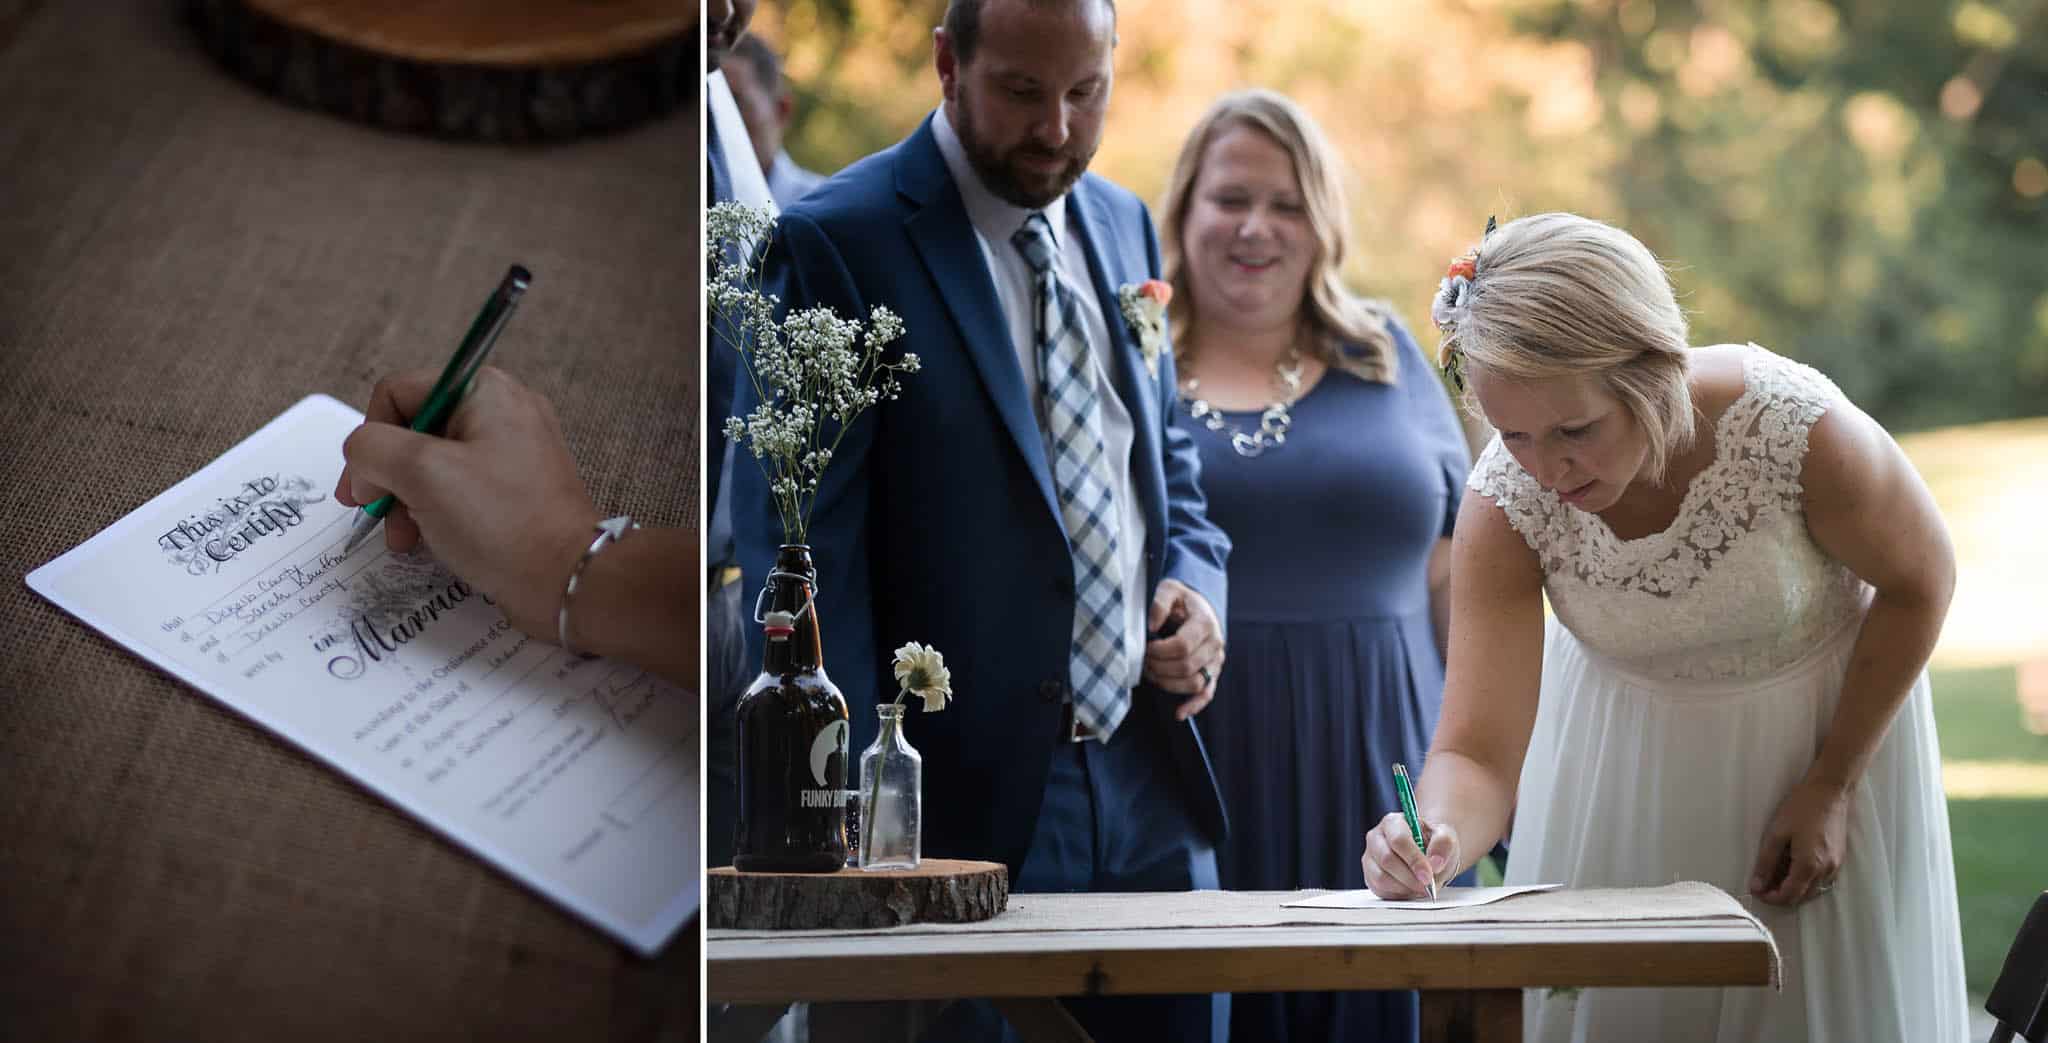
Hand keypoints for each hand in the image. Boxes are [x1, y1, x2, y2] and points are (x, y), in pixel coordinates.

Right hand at [335, 367, 599, 639]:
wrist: (567, 579)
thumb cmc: (500, 521)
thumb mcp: (421, 473)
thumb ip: (373, 449)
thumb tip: (362, 458)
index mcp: (484, 391)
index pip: (398, 393)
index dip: (370, 438)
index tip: (363, 487)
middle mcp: (503, 411)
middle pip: (414, 430)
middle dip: (387, 475)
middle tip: (373, 514)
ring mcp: (513, 451)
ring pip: (434, 464)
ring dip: (406, 499)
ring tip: (401, 540)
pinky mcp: (516, 489)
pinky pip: (460, 489)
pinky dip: (436, 512)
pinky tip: (427, 542)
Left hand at [1143, 578, 1222, 720]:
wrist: (1198, 605)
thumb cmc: (1181, 599)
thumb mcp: (1169, 589)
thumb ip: (1159, 603)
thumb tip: (1151, 626)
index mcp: (1205, 623)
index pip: (1182, 646)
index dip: (1160, 651)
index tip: (1146, 648)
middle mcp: (1215, 644)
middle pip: (1186, 667)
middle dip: (1160, 668)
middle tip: (1144, 661)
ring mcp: (1215, 661)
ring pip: (1194, 683)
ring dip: (1168, 683)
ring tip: (1152, 674)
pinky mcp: (1213, 673)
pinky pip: (1207, 694)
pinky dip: (1193, 706)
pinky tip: (1179, 713)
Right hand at [1362, 811, 1459, 899]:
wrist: (1428, 853)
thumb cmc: (1433, 843)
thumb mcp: (1445, 837)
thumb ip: (1443, 844)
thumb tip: (1435, 863)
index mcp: (1393, 822)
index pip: (1399, 840)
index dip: (1414, 860)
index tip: (1428, 876)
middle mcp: (1376, 837)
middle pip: (1387, 860)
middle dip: (1410, 878)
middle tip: (1428, 886)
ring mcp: (1370, 858)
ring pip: (1381, 878)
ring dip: (1405, 888)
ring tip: (1421, 887)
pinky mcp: (1369, 876)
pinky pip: (1380, 890)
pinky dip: (1398, 894)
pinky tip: (1410, 889)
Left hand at [1746, 775, 1850, 905]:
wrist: (1829, 792)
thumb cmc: (1800, 808)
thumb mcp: (1776, 834)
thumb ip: (1765, 863)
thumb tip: (1756, 886)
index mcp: (1809, 866)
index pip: (1789, 895)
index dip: (1771, 898)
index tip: (1756, 892)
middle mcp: (1826, 871)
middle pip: (1802, 897)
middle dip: (1782, 896)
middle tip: (1763, 886)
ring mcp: (1836, 866)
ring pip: (1814, 891)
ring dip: (1795, 890)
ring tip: (1775, 878)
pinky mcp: (1839, 859)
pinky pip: (1823, 881)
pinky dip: (1807, 883)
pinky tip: (1794, 871)